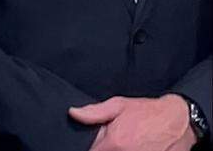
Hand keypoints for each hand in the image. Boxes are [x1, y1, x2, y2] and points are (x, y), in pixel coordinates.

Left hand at [69, 95, 195, 150]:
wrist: (179, 120)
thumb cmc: (148, 112)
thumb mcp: (118, 105)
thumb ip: (94, 112)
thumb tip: (73, 113)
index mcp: (115, 142)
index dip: (92, 147)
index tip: (97, 142)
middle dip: (106, 148)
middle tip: (115, 141)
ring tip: (129, 142)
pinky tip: (137, 146)